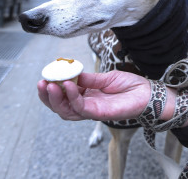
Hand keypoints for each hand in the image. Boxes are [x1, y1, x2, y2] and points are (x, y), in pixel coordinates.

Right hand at [37, 71, 151, 121]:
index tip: (45, 76)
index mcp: (87, 96)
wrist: (147, 92)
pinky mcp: (100, 113)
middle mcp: (86, 105)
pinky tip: (68, 85)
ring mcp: (92, 111)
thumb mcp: (106, 78)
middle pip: (60, 106)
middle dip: (47, 96)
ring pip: (67, 110)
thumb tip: (71, 74)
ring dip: (56, 98)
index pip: (64, 96)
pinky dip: (73, 97)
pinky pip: (81, 107)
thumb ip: (89, 79)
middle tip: (41, 83)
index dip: (52, 88)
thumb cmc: (129, 86)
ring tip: (48, 85)